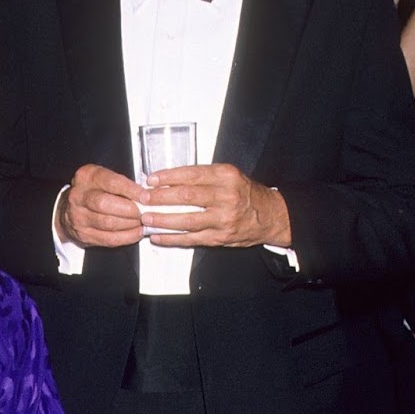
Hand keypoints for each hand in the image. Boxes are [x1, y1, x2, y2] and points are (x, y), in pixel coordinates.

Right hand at [56, 164, 146, 248]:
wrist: (68, 209)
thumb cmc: (92, 191)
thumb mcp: (103, 178)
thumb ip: (121, 183)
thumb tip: (145, 195)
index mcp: (87, 177)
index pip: (111, 182)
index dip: (131, 190)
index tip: (145, 196)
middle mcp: (79, 196)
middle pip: (105, 204)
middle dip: (129, 209)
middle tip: (143, 211)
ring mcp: (79, 217)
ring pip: (108, 223)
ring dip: (130, 224)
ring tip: (142, 221)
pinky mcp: (84, 234)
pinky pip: (109, 239)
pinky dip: (126, 237)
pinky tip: (136, 232)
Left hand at [139, 163, 290, 248]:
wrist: (270, 216)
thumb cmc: (245, 193)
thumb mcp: (229, 176)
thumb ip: (204, 177)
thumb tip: (169, 180)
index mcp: (226, 176)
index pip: (192, 174)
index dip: (168, 177)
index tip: (151, 179)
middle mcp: (226, 196)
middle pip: (186, 196)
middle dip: (161, 198)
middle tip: (144, 199)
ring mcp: (223, 219)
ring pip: (187, 220)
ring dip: (163, 220)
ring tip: (146, 218)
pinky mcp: (221, 237)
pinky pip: (191, 239)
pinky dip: (171, 239)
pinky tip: (157, 237)